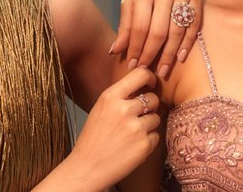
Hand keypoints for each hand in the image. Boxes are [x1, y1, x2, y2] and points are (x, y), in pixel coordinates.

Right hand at [63, 67, 160, 189]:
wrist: (87, 168)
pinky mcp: (144, 145)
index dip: (150, 78)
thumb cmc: (93, 139)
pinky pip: (156, 136)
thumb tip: (143, 85)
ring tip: (131, 135)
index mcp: (110, 97)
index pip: (140, 74)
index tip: (151, 84)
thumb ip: (120, 96)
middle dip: (149, 107)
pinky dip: (148, 141)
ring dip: (148, 125)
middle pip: (153, 98)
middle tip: (137, 117)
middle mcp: (124, 109)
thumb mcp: (100, 109)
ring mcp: (136, 128)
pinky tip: (132, 146)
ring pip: (156, 118)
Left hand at [111, 0, 202, 78]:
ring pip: (177, 30)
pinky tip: (180, 57)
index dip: (136, 49)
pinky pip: (193, 24)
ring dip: (170, 54)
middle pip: (159, 31)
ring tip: (163, 70)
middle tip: (147, 71)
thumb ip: (125, 24)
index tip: (133, 65)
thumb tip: (115, 51)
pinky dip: (187, 43)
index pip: (140, 26)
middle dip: (151, 54)